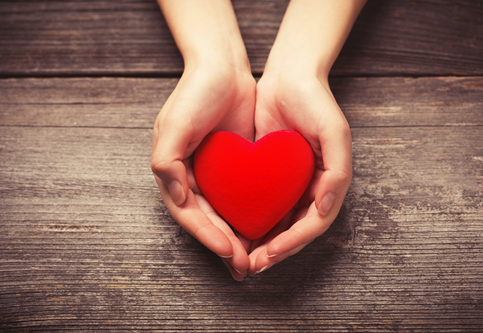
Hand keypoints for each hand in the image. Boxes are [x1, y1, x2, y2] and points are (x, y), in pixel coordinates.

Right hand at [152, 0, 256, 280]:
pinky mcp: (234, 168)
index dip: (207, 235)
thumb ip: (166, 162)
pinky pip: (241, 199)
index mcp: (173, 172)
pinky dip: (249, 217)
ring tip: (255, 258)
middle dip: (224, 245)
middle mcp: (191, 177)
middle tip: (244, 267)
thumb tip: (176, 197)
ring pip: (225, 215)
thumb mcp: (174, 124)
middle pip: (207, 221)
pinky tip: (265, 229)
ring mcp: (213, 174)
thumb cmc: (195, 93)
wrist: (223, 68)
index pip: (189, 214)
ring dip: (237, 238)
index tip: (229, 251)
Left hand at [244, 0, 364, 274]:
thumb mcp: (334, 132)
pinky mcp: (271, 174)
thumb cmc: (316, 102)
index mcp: (329, 184)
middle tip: (249, 266)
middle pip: (293, 230)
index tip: (267, 256)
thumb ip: (337, 173)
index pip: (312, 225)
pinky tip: (234, 228)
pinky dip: (251, 220)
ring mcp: (291, 183)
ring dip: (261, 242)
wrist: (290, 76)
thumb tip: (324, 210)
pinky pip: (262, 204)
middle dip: (273, 251)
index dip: (291, 244)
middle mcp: (311, 188)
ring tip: (240, 256)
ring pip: (277, 222)